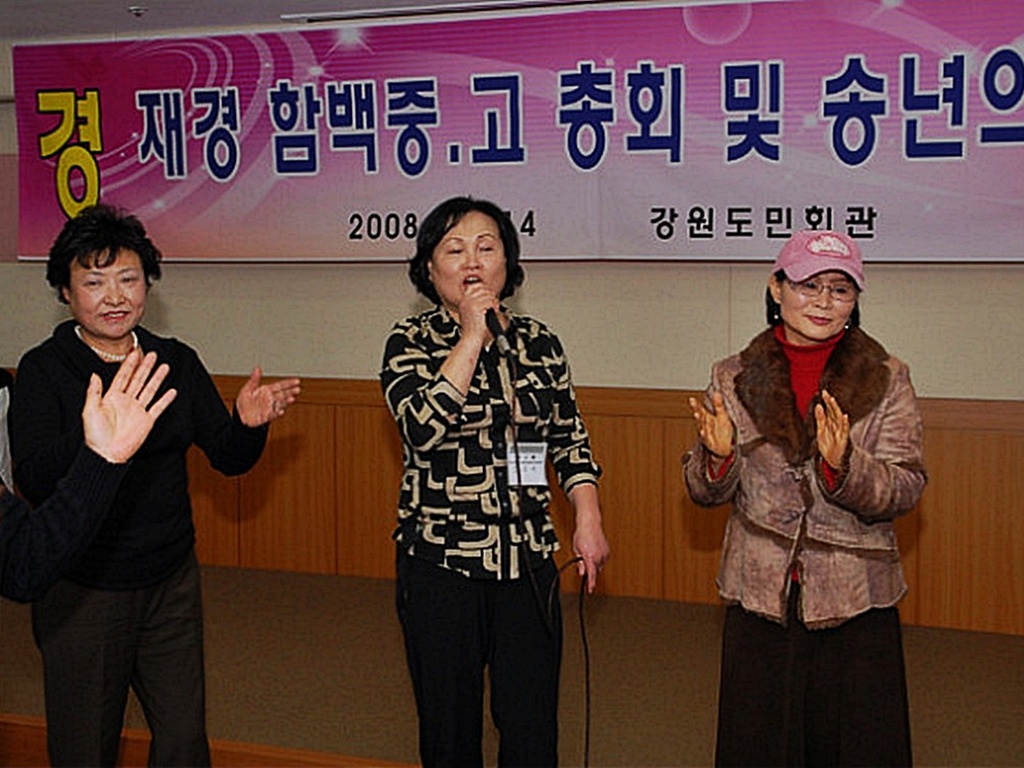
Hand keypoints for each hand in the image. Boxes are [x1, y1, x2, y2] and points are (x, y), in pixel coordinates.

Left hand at [83, 349, 177, 463]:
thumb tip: (94, 374)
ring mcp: (137, 411)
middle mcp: (126, 402)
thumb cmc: (95, 436)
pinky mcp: (146, 421)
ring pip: (149, 390)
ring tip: (165, 367)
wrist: (106, 455)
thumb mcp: (89, 411)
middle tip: (153, 354)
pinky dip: (165, 400)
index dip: (129, 364)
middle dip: (146, 367)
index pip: (122, 376)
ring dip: (157, 378)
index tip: (135, 352)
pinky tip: (172, 391)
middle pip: (138, 380)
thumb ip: (94, 392)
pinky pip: (158, 407)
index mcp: (111, 398)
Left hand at [235, 367, 301, 426]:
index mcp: (266, 391)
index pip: (280, 385)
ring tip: (292, 399)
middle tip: (297, 389)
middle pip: (283, 394)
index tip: (297, 381)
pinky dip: (277, 413)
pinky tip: (281, 411)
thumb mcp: (246, 389)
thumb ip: (254, 380)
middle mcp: (270, 399)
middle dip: (291, 391)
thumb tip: (257, 369)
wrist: (240, 418)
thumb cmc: (243, 403)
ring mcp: (270, 407)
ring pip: (281, 403)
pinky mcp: (268, 416)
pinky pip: (274, 414)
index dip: (288, 383)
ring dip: (286, 401)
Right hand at [457, 283, 500, 349]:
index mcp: (463, 300)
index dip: (486, 291)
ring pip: (488, 295)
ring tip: (492, 310)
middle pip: (483, 289)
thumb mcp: (472, 313)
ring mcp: (470, 303)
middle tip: (492, 306)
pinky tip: (492, 313)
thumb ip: (477, 303)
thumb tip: (487, 295)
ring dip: (493, 302)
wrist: (471, 339)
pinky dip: (494, 307)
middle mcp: (466, 300)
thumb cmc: (473, 330)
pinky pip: (490, 302)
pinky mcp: (476, 307)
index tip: (489, 300)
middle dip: (491, 296)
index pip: (476, 286)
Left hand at [569, 484, 609, 593]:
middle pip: (595, 570)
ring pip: (599, 565)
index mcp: (590, 557)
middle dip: (590, 569)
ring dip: (594, 563)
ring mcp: (604, 554)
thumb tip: (582, 572)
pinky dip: (598, 558)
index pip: (591, 574)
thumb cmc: (582, 534)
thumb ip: (579, 563)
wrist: (590, 524)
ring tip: (588, 552)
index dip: (591, 583)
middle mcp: (599, 556)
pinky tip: (594, 551)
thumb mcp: (576, 549)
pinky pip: (602, 560)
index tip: (591, 590)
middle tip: (583, 561)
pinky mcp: (607, 551)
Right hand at [689, 391, 733, 458]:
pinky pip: (706, 437)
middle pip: (700, 417)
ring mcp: (706, 434)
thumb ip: (719, 405)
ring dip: (700, 421)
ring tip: (698, 414)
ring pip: (702, 426)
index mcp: (708, 418)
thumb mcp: (722, 416)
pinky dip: (704, 434)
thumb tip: (716, 393)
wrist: (727, 447)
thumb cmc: (724, 432)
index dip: (696, 405)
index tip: (692, 399)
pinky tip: (702, 431)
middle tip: (694, 405)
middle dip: (697, 411)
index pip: (701, 410)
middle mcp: (706, 425)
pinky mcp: (709, 442)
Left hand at [814, 388, 849, 468]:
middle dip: (830, 402)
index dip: (826, 401)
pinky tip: (845, 417)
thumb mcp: (821, 431)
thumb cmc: (828, 444)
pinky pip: (845, 430)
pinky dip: (845, 423)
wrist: (834, 460)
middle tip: (826, 393)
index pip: (829, 409)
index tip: (823, 392)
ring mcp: (840, 431)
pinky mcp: (843, 438)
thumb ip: (820, 419)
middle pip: (833, 411)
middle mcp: (836, 425)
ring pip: (839, 418)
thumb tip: (818, 406)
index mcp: (831, 422)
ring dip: (836, 409)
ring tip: (832, 401)